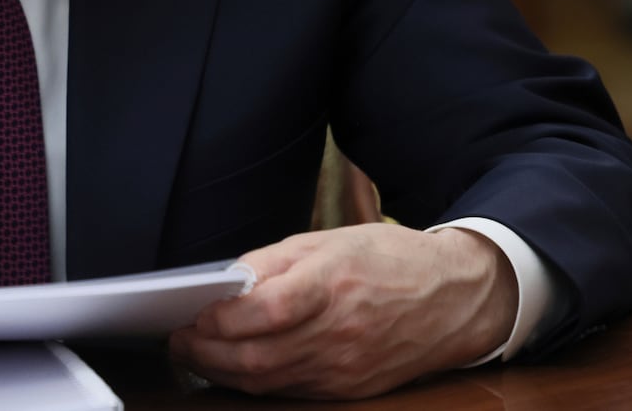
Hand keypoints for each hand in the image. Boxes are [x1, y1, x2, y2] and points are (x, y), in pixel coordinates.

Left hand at [169, 224, 517, 398]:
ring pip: (267, 381)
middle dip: (205, 353)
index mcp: (332, 285)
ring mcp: (345, 368)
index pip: (263, 312)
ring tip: (195, 354)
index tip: (191, 314)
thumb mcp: (327, 240)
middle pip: (256, 357)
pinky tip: (234, 367)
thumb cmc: (387, 261)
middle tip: (178, 341)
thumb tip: (224, 284)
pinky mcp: (349, 390)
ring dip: (221, 372)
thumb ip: (270, 262)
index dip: (219, 319)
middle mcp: (338, 333)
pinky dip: (254, 382)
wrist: (453, 298)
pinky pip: (290, 391)